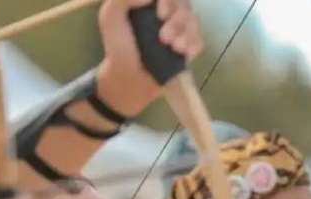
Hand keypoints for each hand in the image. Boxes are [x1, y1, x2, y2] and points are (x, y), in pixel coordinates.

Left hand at [97, 0, 204, 116]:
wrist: (130, 78)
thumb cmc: (119, 47)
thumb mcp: (110, 18)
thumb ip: (123, 0)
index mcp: (149, 3)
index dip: (169, 1)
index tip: (161, 14)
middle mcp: (166, 12)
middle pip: (184, 4)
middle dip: (177, 21)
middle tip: (164, 38)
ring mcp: (179, 30)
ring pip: (194, 20)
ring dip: (186, 34)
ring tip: (173, 48)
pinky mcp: (188, 47)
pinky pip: (199, 39)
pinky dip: (194, 45)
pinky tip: (183, 53)